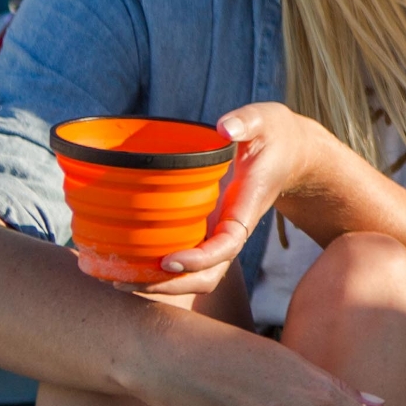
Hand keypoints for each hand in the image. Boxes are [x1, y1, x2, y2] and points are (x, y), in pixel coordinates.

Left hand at [135, 103, 345, 295]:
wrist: (287, 152)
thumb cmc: (273, 135)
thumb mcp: (264, 120)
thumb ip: (246, 121)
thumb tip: (224, 128)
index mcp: (247, 207)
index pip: (227, 245)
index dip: (199, 259)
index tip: (169, 261)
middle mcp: (232, 228)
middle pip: (208, 274)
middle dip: (171, 285)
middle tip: (128, 280)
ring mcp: (219, 232)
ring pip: (195, 274)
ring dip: (160, 284)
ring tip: (118, 280)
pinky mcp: (207, 229)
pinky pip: (185, 259)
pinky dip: (158, 268)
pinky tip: (127, 263)